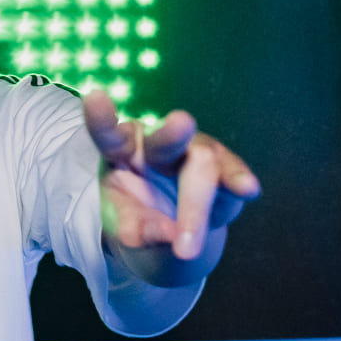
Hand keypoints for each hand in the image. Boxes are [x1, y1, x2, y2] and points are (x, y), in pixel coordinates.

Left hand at [86, 90, 258, 266]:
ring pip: (202, 162)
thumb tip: (170, 236)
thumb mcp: (127, 226)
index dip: (101, 119)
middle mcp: (158, 144)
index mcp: (122, 151)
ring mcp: (194, 152)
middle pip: (164, 139)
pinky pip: (231, 173)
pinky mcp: (224, 168)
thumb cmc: (138, 218)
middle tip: (182, 122)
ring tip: (187, 243)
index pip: (108, 135)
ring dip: (196, 204)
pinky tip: (247, 188)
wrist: (172, 233)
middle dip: (172, 133)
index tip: (94, 97)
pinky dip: (237, 180)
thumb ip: (139, 229)